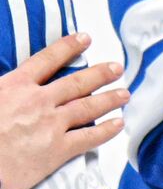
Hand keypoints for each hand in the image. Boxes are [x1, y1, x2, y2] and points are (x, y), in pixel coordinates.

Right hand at [0, 33, 126, 188]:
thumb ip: (3, 85)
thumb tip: (8, 79)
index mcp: (15, 86)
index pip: (47, 60)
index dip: (68, 47)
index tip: (85, 39)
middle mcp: (38, 101)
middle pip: (76, 83)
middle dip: (100, 74)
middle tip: (117, 68)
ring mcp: (50, 125)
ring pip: (88, 107)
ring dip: (109, 99)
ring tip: (124, 94)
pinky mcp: (56, 150)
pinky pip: (88, 138)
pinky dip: (106, 131)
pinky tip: (118, 125)